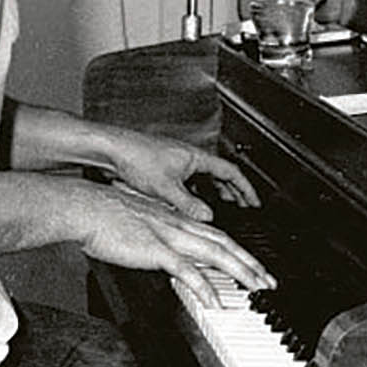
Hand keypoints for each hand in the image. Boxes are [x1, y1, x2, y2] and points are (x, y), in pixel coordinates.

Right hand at [72, 181, 275, 307]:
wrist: (84, 207)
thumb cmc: (102, 215)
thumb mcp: (137, 222)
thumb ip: (154, 234)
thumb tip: (160, 250)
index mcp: (174, 220)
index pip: (216, 235)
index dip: (238, 250)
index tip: (252, 266)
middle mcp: (178, 226)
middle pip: (225, 244)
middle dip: (251, 263)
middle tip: (268, 281)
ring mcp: (169, 237)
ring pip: (216, 254)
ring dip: (240, 272)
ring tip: (256, 288)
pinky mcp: (155, 250)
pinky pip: (186, 270)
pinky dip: (204, 286)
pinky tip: (214, 301)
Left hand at [94, 127, 260, 221]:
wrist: (112, 149)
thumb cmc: (135, 158)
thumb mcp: (166, 189)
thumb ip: (189, 205)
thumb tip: (207, 218)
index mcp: (196, 158)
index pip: (232, 173)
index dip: (246, 189)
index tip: (254, 202)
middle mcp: (189, 157)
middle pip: (221, 174)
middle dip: (234, 191)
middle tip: (242, 206)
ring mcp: (177, 161)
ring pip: (205, 176)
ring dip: (215, 190)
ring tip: (220, 204)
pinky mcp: (164, 167)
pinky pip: (190, 179)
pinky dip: (197, 191)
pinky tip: (188, 203)